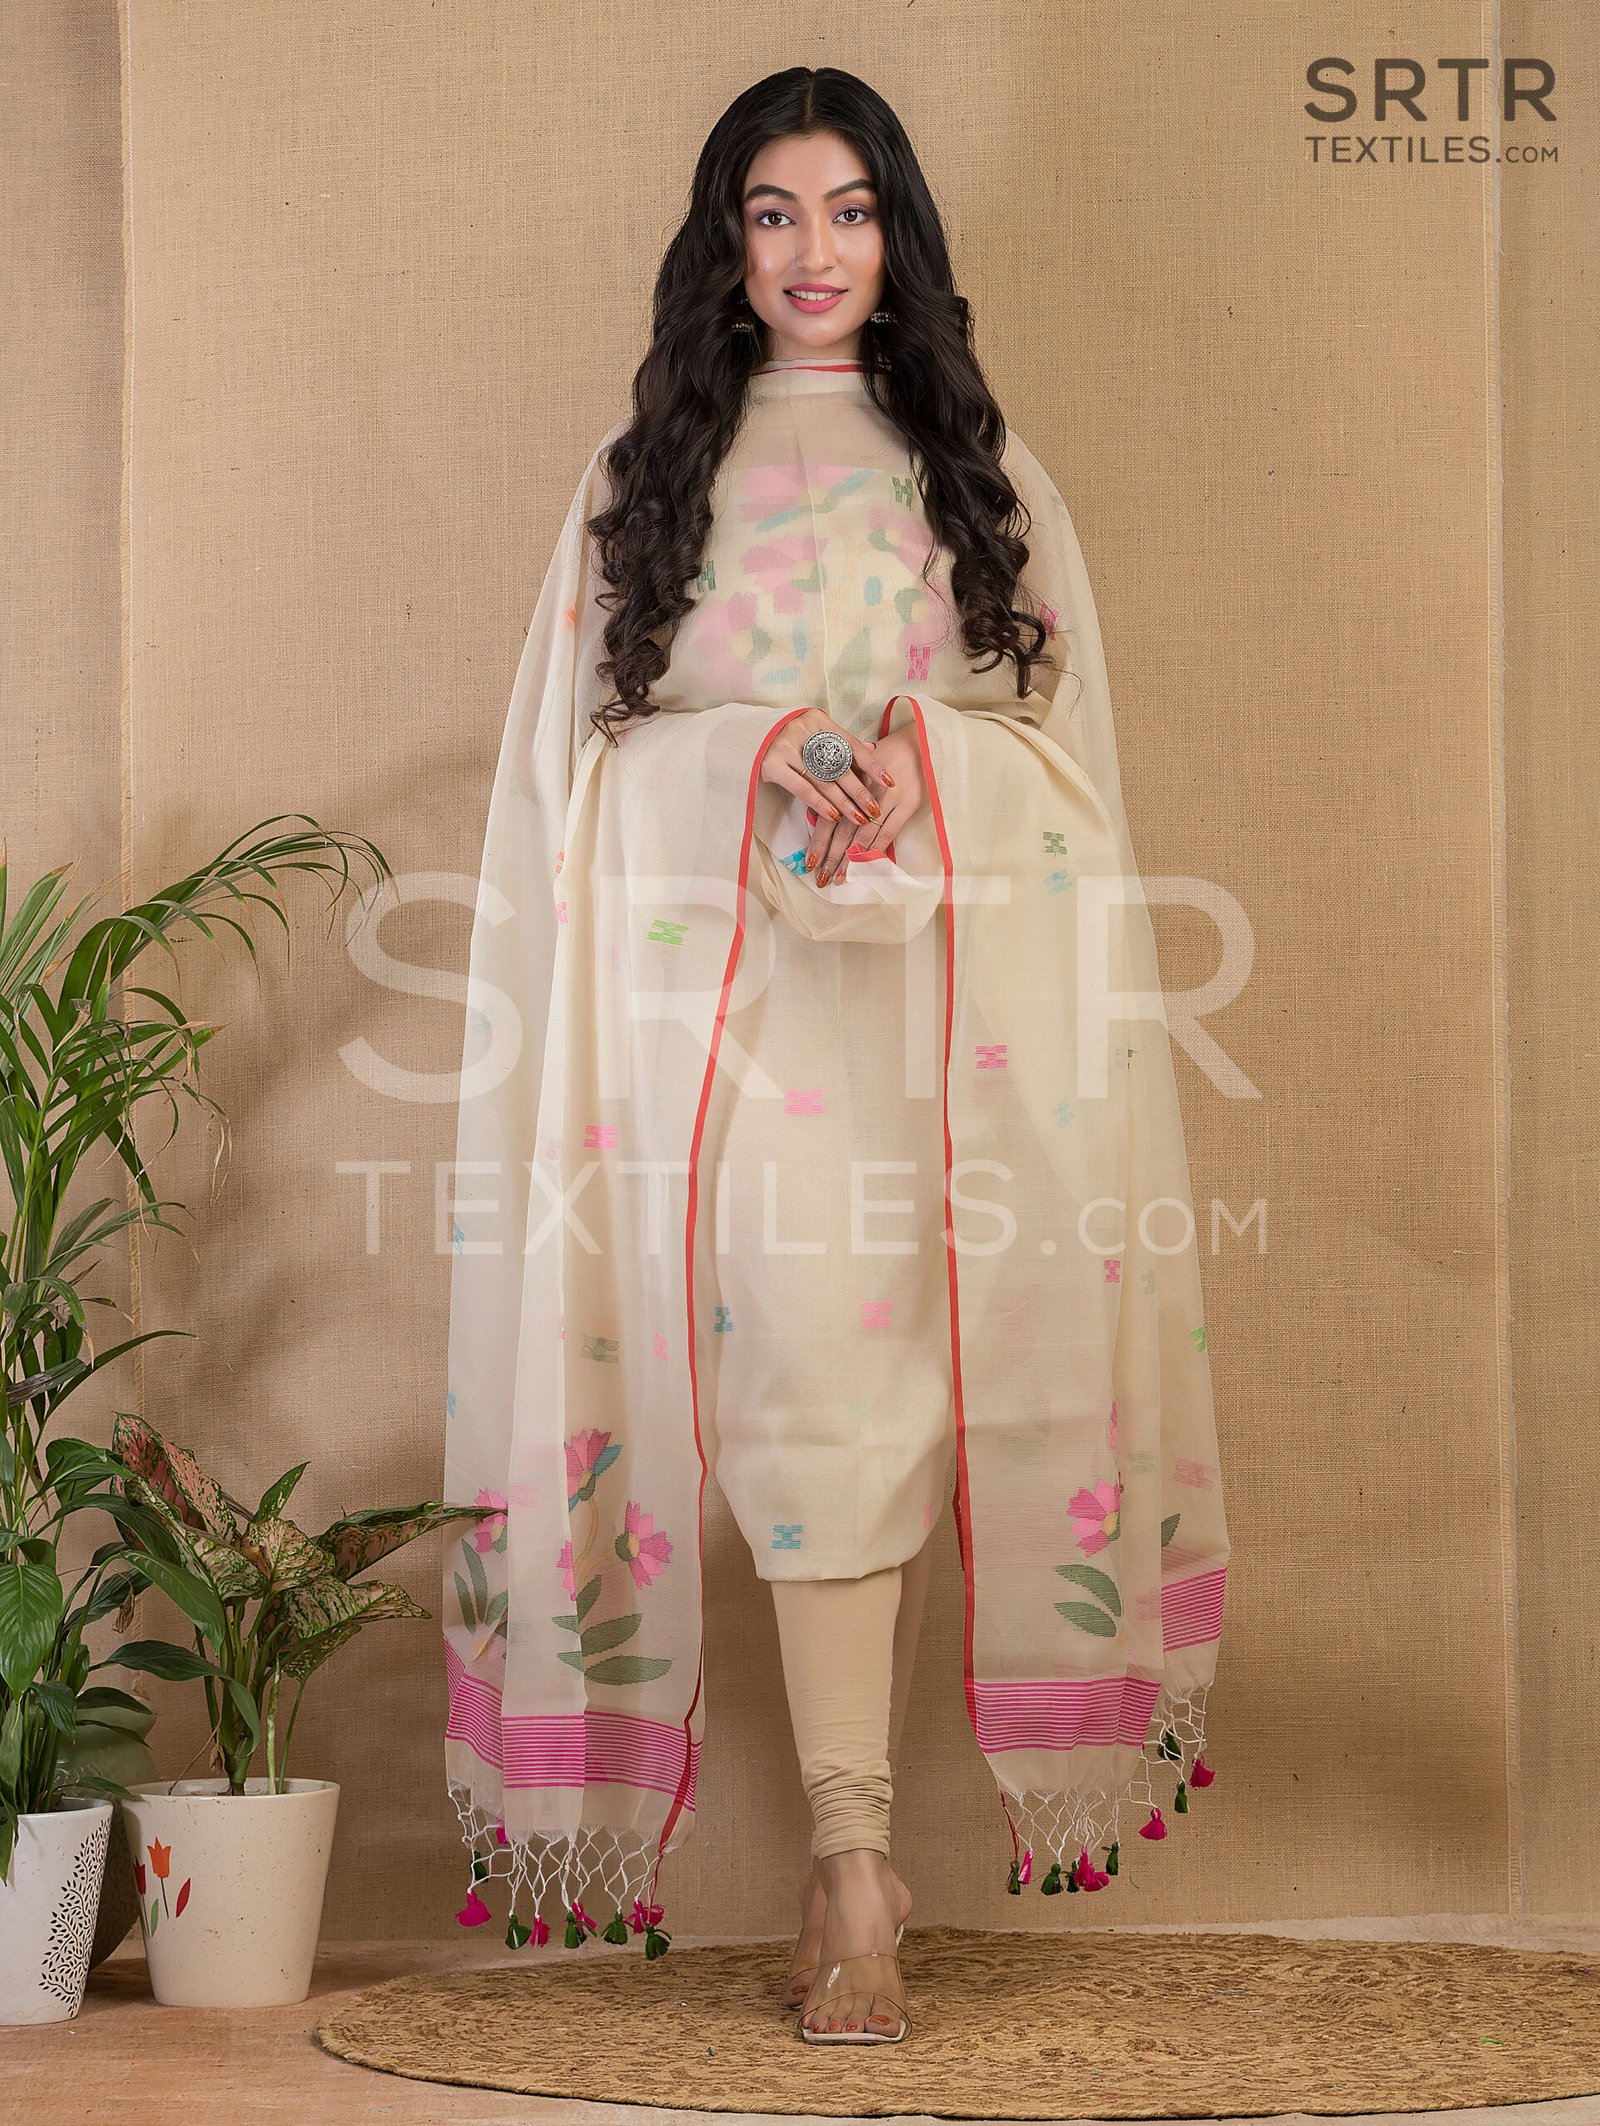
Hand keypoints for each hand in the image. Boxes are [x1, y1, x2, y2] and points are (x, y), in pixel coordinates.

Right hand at [759, 710, 897, 886]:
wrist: (745, 736)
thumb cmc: (787, 739)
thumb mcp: (813, 734)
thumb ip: (840, 743)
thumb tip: (872, 750)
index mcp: (819, 720)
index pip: (852, 745)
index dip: (872, 765)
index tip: (890, 782)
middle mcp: (805, 729)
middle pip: (840, 765)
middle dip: (860, 790)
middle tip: (875, 810)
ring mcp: (787, 746)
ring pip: (824, 780)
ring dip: (844, 803)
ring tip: (859, 818)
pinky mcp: (772, 763)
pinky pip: (802, 787)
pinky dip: (820, 803)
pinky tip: (833, 816)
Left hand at [814, 724, 925, 884]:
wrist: (918, 741)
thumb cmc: (886, 755)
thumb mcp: (859, 767)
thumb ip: (843, 788)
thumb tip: (826, 814)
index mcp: (847, 782)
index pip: (828, 817)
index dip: (818, 842)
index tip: (810, 863)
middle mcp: (863, 793)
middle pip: (842, 831)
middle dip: (831, 857)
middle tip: (821, 879)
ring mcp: (886, 800)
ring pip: (863, 836)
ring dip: (851, 860)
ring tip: (840, 878)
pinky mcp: (906, 804)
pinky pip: (888, 832)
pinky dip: (876, 850)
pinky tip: (866, 866)